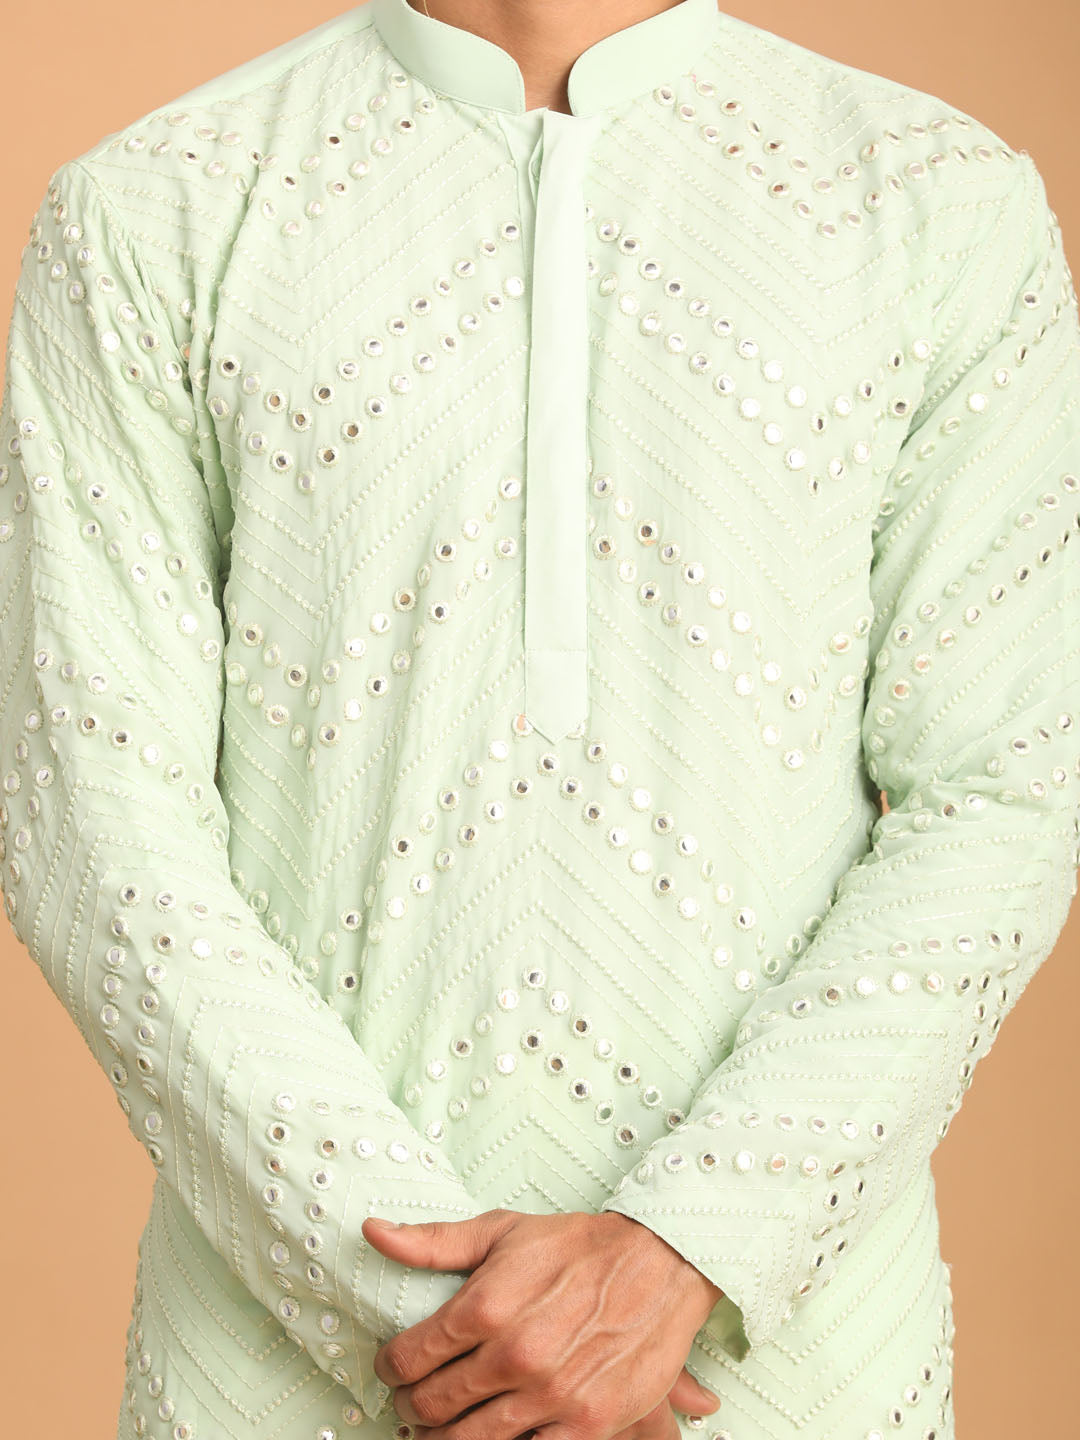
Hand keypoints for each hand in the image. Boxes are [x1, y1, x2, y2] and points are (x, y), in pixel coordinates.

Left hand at [361, 1207, 724, 1439]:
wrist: (659, 1262)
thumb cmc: (576, 1245)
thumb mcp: (502, 1231)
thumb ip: (433, 1241)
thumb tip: (373, 1231)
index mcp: (486, 1305)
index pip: (408, 1357)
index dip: (390, 1367)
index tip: (393, 1367)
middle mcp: (513, 1354)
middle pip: (432, 1405)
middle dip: (412, 1406)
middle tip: (412, 1401)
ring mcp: (550, 1395)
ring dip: (444, 1439)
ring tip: (440, 1428)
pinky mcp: (585, 1424)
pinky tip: (492, 1436)